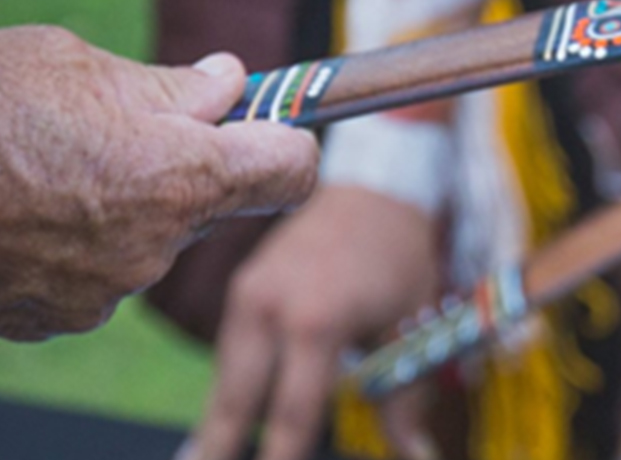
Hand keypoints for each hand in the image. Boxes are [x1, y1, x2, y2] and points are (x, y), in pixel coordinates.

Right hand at [0, 26, 317, 338]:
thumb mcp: (69, 62)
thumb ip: (169, 86)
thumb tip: (230, 85)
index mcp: (171, 176)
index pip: (292, 170)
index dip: (287, 140)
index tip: (271, 125)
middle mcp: (148, 248)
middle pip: (216, 204)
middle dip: (189, 165)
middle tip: (119, 125)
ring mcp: (100, 295)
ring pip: (152, 239)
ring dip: (126, 205)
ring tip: (44, 164)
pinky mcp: (54, 322)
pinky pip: (99, 272)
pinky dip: (78, 241)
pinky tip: (16, 207)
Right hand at [184, 186, 441, 459]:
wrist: (375, 187)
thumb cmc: (401, 260)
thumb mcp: (413, 326)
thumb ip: (405, 399)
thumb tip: (418, 455)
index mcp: (316, 321)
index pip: (291, 413)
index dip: (280, 458)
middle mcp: (269, 308)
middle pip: (234, 402)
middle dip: (218, 448)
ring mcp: (247, 296)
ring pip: (225, 379)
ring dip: (217, 425)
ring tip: (203, 459)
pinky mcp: (241, 289)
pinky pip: (230, 353)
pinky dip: (229, 391)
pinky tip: (220, 429)